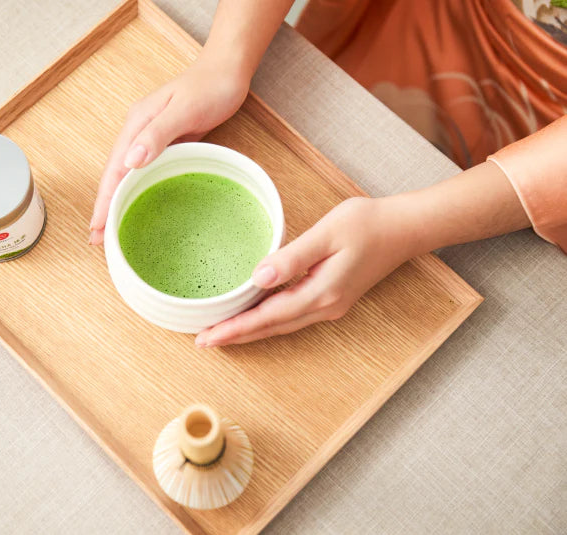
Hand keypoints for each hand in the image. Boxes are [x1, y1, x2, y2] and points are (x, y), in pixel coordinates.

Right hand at [89, 56, 249, 243]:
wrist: (226, 72)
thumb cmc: (209, 88)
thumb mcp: (184, 110)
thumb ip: (157, 134)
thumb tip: (130, 161)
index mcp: (137, 125)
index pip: (114, 170)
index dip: (104, 200)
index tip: (97, 228)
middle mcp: (139, 133)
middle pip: (115, 176)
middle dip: (104, 207)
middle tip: (98, 241)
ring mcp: (152, 139)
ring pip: (129, 177)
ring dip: (118, 202)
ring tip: (111, 231)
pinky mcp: (167, 144)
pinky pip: (147, 173)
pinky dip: (137, 192)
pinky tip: (137, 206)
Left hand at [195, 197, 418, 346]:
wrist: (403, 228)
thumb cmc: (366, 224)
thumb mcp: (326, 234)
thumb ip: (291, 258)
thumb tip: (257, 279)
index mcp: (320, 293)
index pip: (266, 318)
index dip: (234, 329)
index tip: (207, 339)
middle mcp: (324, 306)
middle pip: (271, 328)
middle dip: (236, 336)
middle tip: (203, 341)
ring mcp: (330, 305)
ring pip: (281, 325)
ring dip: (251, 330)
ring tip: (222, 333)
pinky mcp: (332, 297)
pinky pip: (292, 315)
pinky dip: (268, 320)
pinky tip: (255, 315)